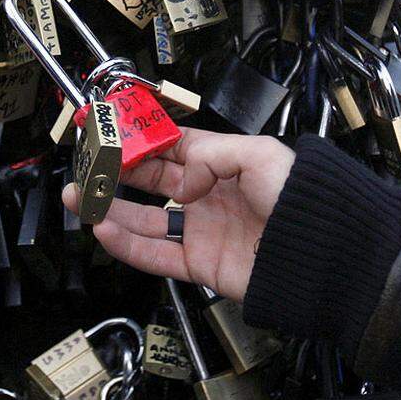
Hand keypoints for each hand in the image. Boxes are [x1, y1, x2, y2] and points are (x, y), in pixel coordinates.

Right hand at [62, 128, 293, 301]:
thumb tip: (179, 171)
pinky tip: (104, 228)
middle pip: (151, 182)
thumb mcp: (259, 154)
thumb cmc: (301, 199)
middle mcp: (209, 196)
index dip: (141, 143)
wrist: (320, 252)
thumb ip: (210, 153)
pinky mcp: (200, 264)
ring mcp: (202, 230)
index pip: (172, 149)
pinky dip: (126, 244)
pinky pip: (154, 254)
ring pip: (144, 219)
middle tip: (87, 167)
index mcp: (224, 164)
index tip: (113, 136)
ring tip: (80, 197)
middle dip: (116, 174)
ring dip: (109, 209)